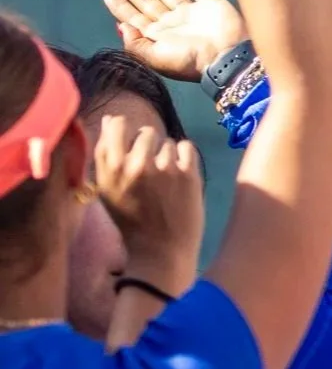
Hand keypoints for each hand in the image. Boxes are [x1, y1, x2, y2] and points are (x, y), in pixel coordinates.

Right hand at [94, 115, 203, 293]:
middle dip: (150, 146)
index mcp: (110, 169)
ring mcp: (163, 168)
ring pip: (168, 141)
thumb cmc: (133, 220)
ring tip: (166, 181)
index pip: (116, 126)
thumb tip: (111, 118)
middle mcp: (135, 165)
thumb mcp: (108, 190)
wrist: (161, 250)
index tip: (130, 141)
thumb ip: (107, 155)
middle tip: (152, 170)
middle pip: (146, 132)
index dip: (125, 129)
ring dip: (168, 156)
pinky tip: (180, 177)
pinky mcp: (188, 173)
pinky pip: (186, 147)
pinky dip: (185, 159)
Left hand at [103, 0, 247, 81]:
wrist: (226, 56)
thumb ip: (135, 44)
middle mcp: (173, 24)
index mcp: (158, 37)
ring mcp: (192, 13)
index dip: (121, 7)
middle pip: (148, 3)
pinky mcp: (211, 4)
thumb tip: (122, 26)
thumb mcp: (155, 58)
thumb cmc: (190, 60)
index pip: (134, 19)